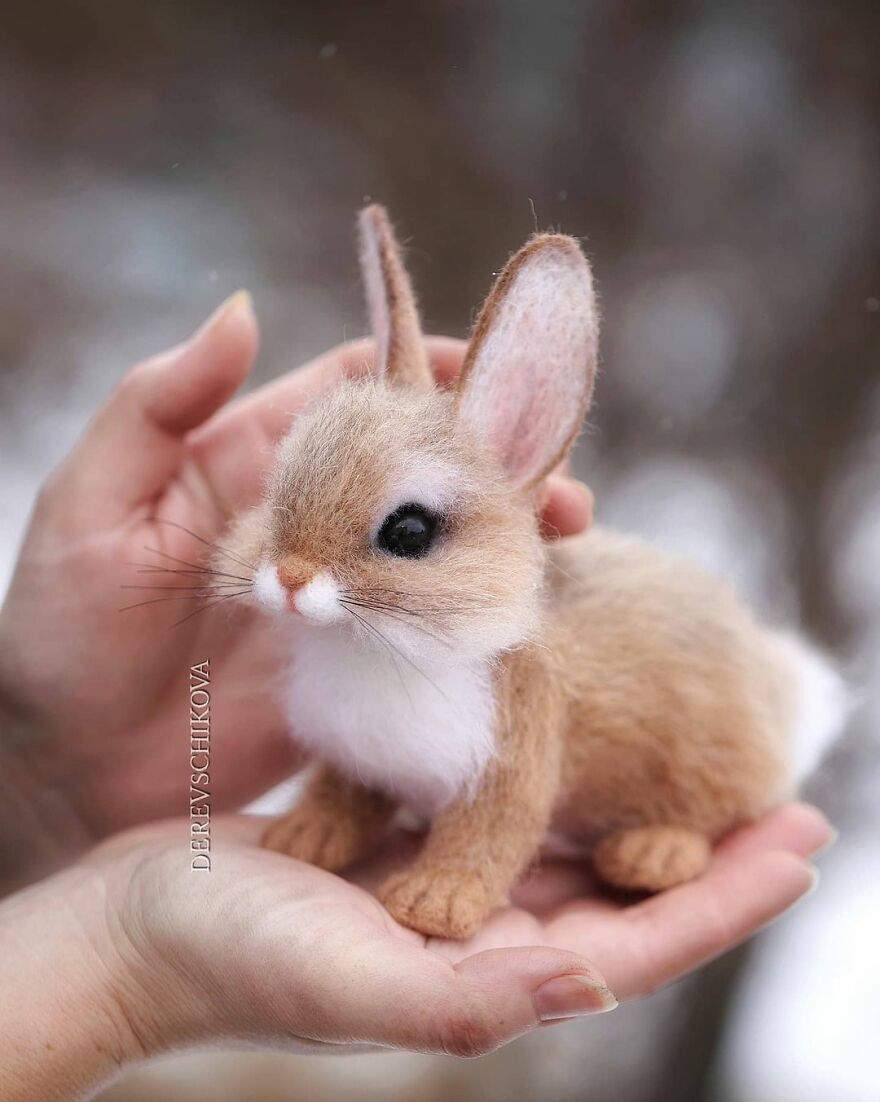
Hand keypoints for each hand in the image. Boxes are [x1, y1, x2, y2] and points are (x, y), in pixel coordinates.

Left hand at [0, 294, 593, 882]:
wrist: (71, 765)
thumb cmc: (62, 625)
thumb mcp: (92, 502)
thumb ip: (158, 405)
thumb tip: (243, 309)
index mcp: (258, 462)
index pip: (355, 394)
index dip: (419, 370)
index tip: (482, 363)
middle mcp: (315, 521)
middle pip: (419, 469)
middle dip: (489, 454)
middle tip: (554, 462)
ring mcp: (343, 594)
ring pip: (440, 545)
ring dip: (503, 529)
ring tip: (567, 525)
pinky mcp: (356, 663)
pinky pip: (428, 627)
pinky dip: (479, 612)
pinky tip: (523, 605)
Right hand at [0, 801, 827, 1099]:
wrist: (133, 924)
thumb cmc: (225, 960)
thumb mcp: (343, 982)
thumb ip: (461, 997)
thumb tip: (593, 972)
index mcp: (488, 971)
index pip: (639, 937)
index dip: (727, 894)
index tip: (804, 836)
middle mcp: (480, 926)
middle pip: (619, 878)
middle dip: (700, 836)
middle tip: (774, 774)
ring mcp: (442, 877)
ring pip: (565, 829)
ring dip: (629, 789)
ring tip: (683, 736)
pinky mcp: (400, 831)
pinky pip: (492, 791)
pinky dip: (543, 758)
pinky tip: (564, 713)